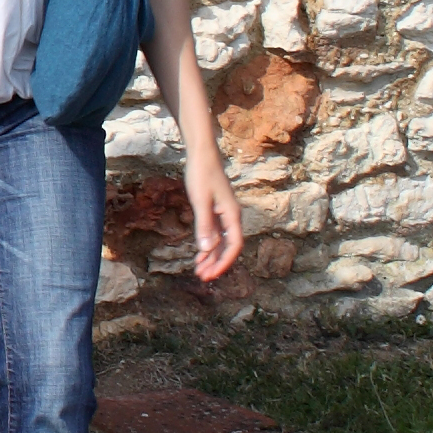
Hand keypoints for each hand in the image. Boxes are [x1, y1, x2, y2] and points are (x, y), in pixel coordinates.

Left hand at [185, 150, 244, 284]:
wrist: (201, 154)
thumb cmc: (202, 174)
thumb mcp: (200, 201)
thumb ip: (204, 225)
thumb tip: (207, 249)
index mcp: (232, 215)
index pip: (234, 246)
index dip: (223, 262)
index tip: (211, 274)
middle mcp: (231, 216)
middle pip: (228, 247)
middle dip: (216, 263)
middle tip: (202, 277)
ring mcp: (224, 214)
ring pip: (220, 241)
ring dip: (211, 256)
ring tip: (199, 270)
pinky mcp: (215, 210)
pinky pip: (215, 233)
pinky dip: (208, 244)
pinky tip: (199, 254)